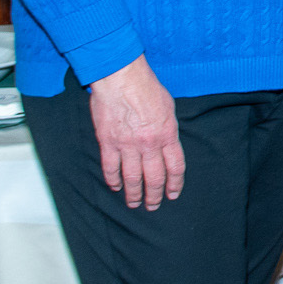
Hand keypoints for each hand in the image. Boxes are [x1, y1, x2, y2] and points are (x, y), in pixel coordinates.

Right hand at [89, 55, 184, 209]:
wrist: (121, 77)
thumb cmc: (147, 87)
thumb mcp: (168, 108)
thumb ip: (168, 129)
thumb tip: (168, 143)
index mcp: (167, 135)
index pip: (175, 167)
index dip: (175, 184)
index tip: (173, 194)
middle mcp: (149, 144)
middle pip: (154, 178)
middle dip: (155, 195)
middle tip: (153, 205)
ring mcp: (127, 145)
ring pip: (132, 178)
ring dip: (134, 194)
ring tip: (134, 203)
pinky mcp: (108, 142)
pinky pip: (111, 167)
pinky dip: (113, 180)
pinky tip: (116, 187)